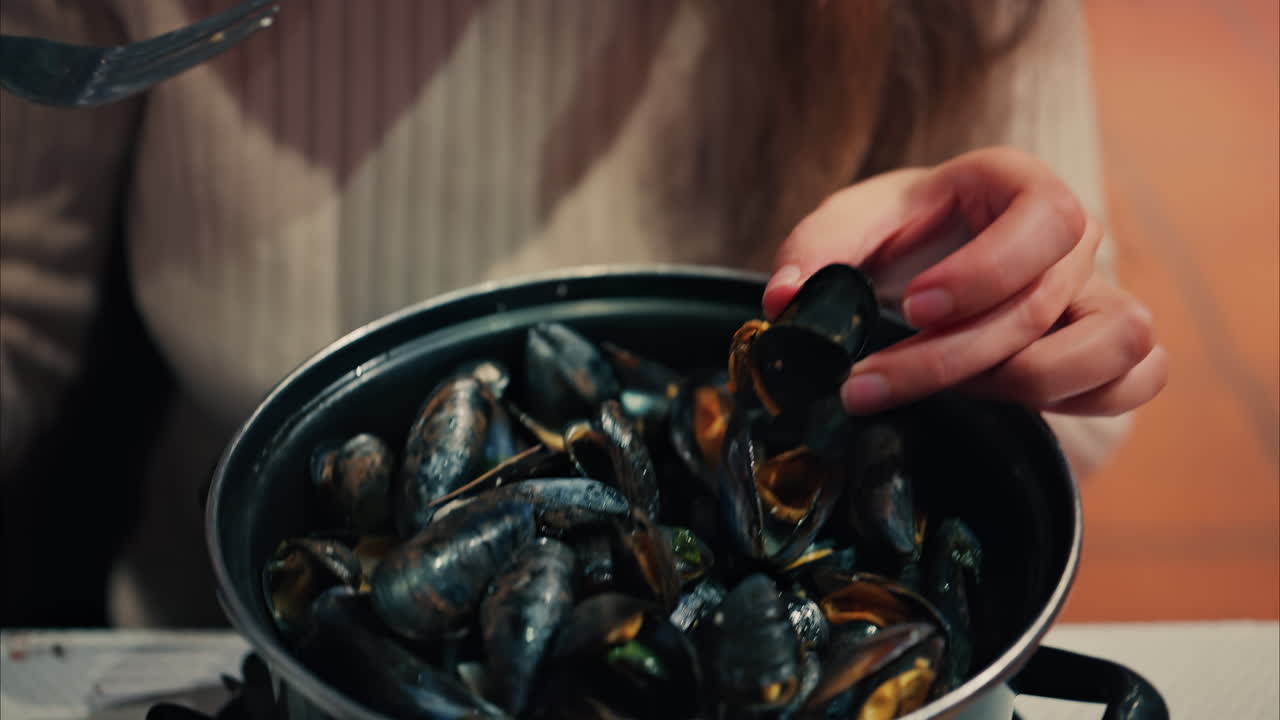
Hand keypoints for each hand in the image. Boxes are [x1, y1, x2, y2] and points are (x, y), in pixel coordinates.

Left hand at [764, 147, 1167, 418]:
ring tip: (947, 398)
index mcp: (1018, 184)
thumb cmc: (896, 233)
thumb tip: (784, 302)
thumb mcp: (848, 224)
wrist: (928, 258)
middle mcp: (1071, 238)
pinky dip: (1084, 401)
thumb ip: (814, 251)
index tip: (913, 309)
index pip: (1044, 217)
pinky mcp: (1105, 345)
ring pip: (1118, 342)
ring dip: (1027, 385)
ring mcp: (1098, 292)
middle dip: (951, 357)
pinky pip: (1137, 377)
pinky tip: (1002, 407)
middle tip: (865, 385)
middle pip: (1046, 302)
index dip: (985, 272)